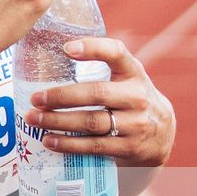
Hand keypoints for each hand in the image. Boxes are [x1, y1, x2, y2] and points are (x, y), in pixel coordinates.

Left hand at [23, 36, 174, 168]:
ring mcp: (135, 124)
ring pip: (91, 122)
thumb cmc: (132, 98)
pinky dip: (69, 143)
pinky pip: (94, 146)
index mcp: (134, 72)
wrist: (162, 135)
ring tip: (34, 120)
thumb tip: (56, 51)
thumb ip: (102, 65)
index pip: (116, 53)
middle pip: (96, 93)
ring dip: (58, 121)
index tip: (67, 48)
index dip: (93, 48)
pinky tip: (49, 140)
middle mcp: (137, 96)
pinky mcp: (129, 148)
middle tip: (35, 98)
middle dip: (61, 96)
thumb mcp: (127, 77)